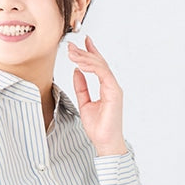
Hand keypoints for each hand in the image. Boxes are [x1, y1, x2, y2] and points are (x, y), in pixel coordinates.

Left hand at [67, 36, 126, 154]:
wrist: (105, 142)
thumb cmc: (98, 127)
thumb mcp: (84, 103)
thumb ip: (81, 87)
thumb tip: (76, 72)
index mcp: (106, 87)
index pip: (98, 66)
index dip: (90, 52)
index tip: (81, 43)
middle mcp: (111, 85)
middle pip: (98, 63)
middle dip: (84, 52)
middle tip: (71, 47)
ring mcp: (114, 88)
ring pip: (100, 66)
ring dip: (85, 58)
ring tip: (72, 54)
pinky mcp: (114, 92)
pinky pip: (102, 74)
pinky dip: (91, 67)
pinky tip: (80, 64)